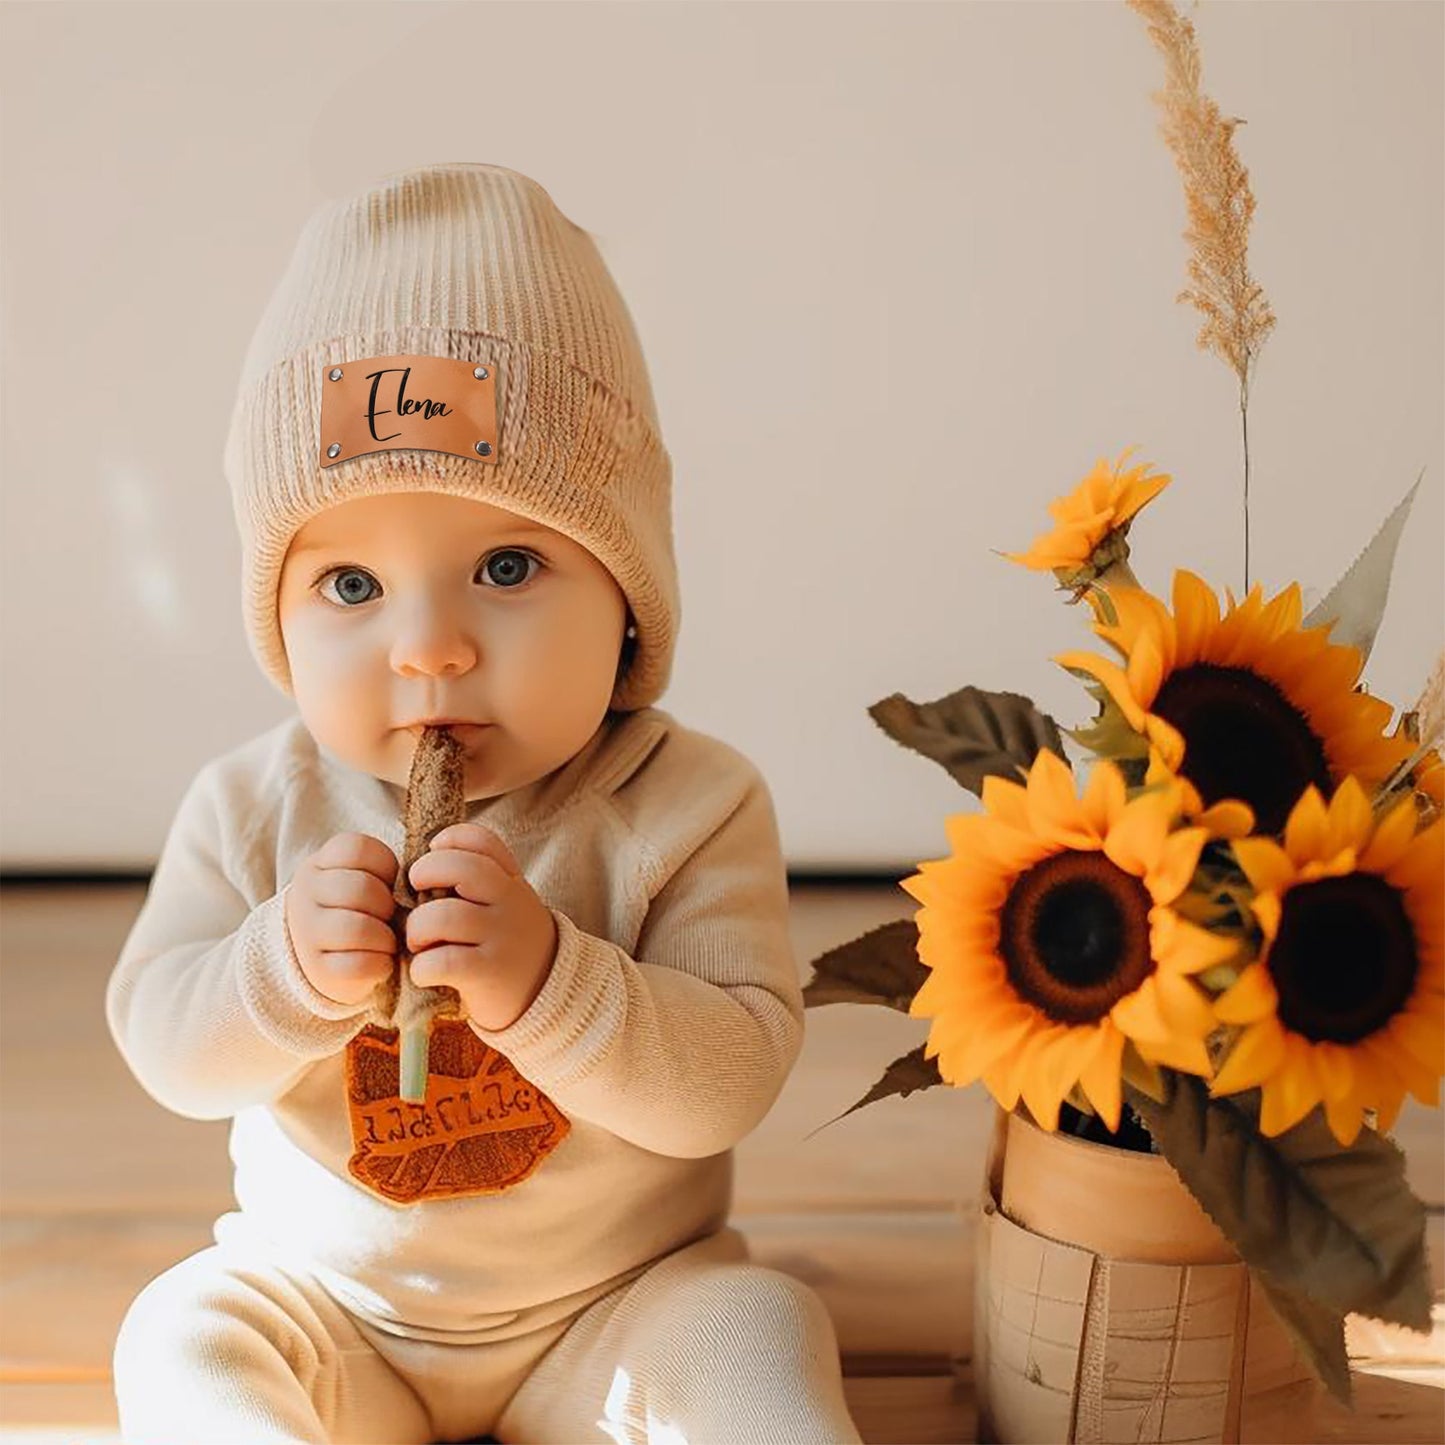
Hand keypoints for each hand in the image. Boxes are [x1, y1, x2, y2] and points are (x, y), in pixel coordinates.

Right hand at [284, 833, 399, 1005]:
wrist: (323, 955)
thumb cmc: (358, 909)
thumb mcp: (364, 879)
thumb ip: (386, 874)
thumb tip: (420, 889)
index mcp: (319, 864)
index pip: (357, 849)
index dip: (386, 866)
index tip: (389, 883)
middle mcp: (305, 895)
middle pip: (359, 888)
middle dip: (387, 904)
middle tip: (392, 916)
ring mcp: (307, 934)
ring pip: (356, 929)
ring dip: (385, 937)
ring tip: (389, 940)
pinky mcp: (317, 970)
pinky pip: (358, 965)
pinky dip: (381, 964)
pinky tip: (382, 961)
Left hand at [405, 823, 558, 1031]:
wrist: (546, 994)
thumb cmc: (508, 944)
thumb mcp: (506, 904)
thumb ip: (477, 881)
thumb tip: (420, 867)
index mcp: (511, 880)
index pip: (482, 841)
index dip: (450, 839)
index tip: (435, 852)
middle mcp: (510, 902)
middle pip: (461, 868)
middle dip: (424, 874)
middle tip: (416, 896)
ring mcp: (501, 936)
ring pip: (442, 916)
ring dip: (416, 929)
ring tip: (419, 943)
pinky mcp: (489, 972)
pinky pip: (443, 961)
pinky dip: (422, 968)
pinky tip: (427, 972)